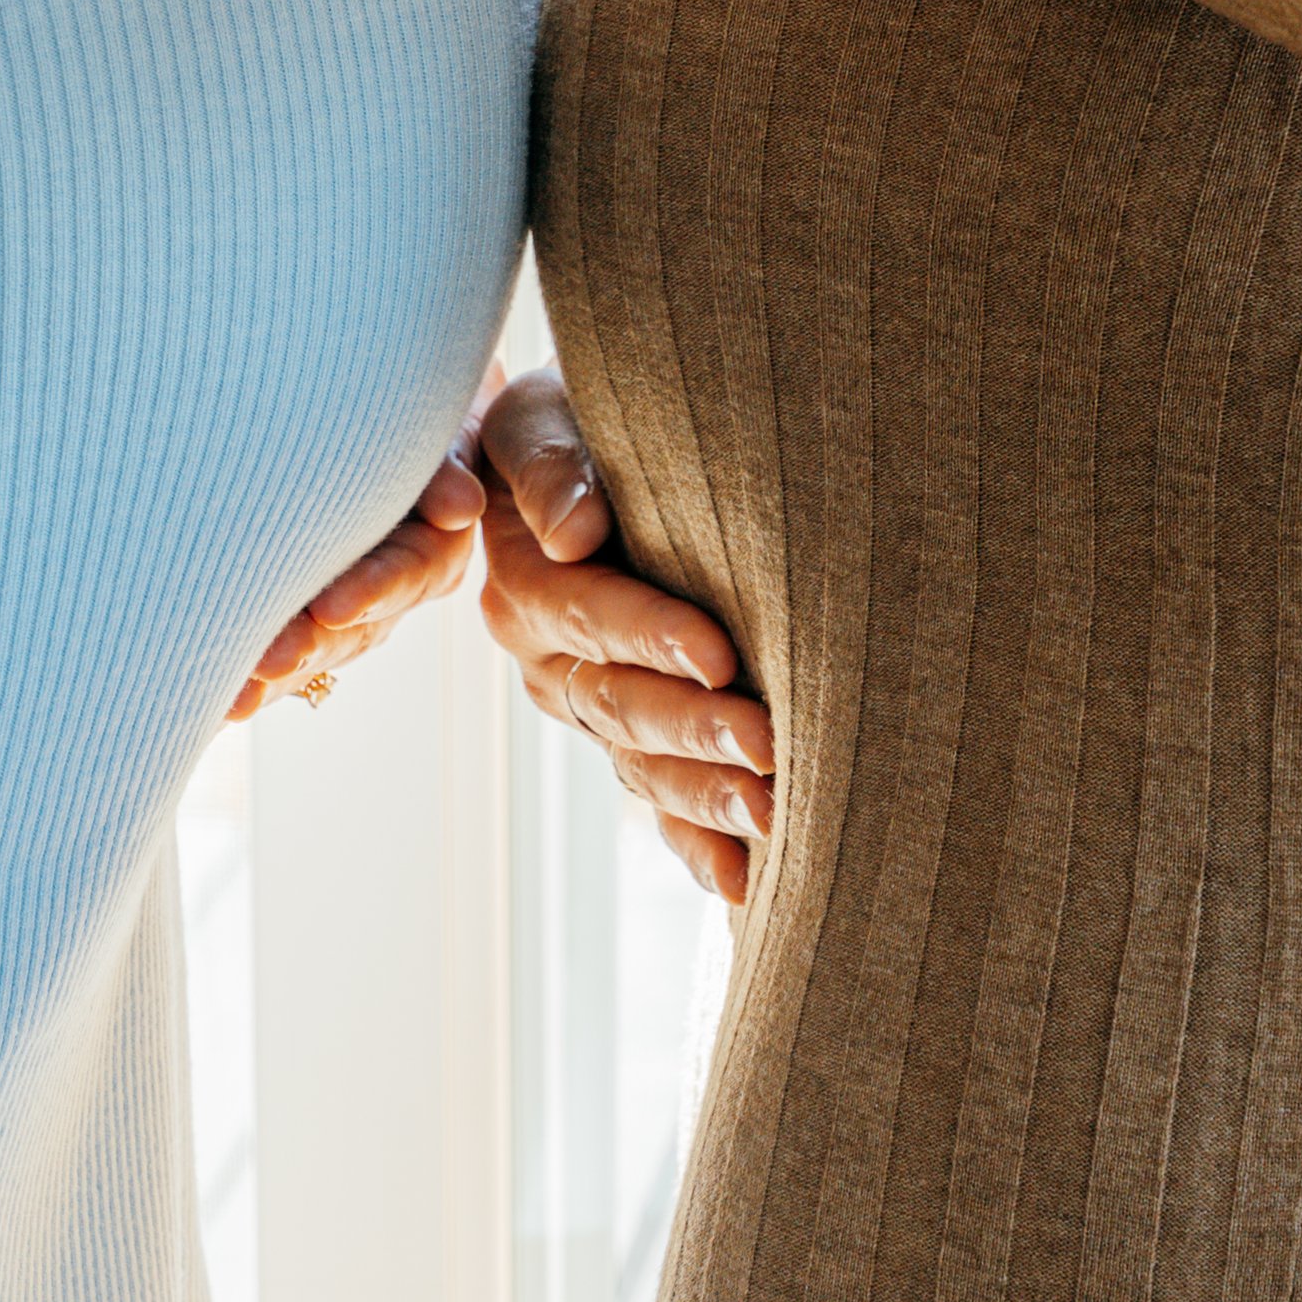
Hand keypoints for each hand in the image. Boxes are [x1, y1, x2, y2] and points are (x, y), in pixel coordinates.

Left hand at [227, 376, 498, 720]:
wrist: (388, 429)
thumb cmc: (417, 423)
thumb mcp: (443, 432)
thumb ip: (447, 463)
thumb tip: (459, 507)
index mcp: (433, 549)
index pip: (408, 571)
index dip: (372, 590)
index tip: (332, 608)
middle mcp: (390, 593)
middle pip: (354, 627)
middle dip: (309, 645)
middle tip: (267, 662)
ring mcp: (346, 613)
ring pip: (312, 651)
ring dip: (270, 676)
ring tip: (229, 698)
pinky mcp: (303, 621)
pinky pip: (277, 658)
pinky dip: (246, 676)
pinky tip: (211, 698)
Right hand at [475, 366, 775, 905]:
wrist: (581, 456)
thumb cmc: (574, 419)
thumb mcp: (542, 416)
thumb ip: (550, 462)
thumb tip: (573, 529)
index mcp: (524, 582)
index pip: (587, 612)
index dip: (649, 633)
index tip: (717, 651)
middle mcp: (547, 661)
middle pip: (619, 703)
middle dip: (695, 727)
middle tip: (768, 745)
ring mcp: (587, 713)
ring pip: (642, 765)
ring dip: (707, 793)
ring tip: (777, 814)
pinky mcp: (626, 744)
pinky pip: (656, 806)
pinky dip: (697, 846)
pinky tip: (745, 886)